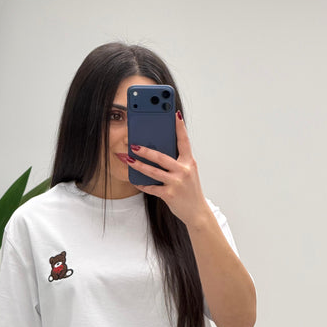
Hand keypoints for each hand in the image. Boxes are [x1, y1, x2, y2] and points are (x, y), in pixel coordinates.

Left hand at [128, 111, 210, 226]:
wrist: (197, 212)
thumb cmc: (190, 190)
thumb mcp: (189, 173)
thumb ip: (178, 161)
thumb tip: (159, 151)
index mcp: (189, 162)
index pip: (184, 141)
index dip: (179, 127)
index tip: (174, 114)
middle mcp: (184, 171)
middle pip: (161, 157)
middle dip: (146, 150)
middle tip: (133, 144)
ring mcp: (176, 183)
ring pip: (153, 172)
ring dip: (139, 165)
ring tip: (128, 159)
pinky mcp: (169, 195)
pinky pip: (152, 188)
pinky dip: (142, 184)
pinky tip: (135, 181)